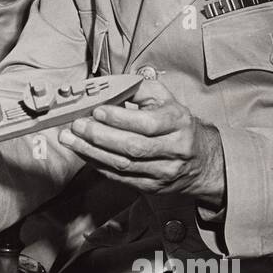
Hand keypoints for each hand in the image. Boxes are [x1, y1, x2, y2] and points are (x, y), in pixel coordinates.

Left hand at [58, 79, 226, 206]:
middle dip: (99, 136)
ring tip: (70, 139)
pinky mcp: (152, 186)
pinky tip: (83, 153)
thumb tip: (109, 86)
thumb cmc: (177, 124)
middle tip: (77, 125)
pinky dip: (98, 164)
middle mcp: (174, 149)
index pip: (148, 123)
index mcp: (179, 123)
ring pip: (123, 165)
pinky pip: (120, 178)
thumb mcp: (166, 99)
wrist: (201, 160)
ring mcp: (164, 171)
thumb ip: (139, 89)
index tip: (97, 110)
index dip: (120, 118)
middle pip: (132, 147)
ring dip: (91, 152)